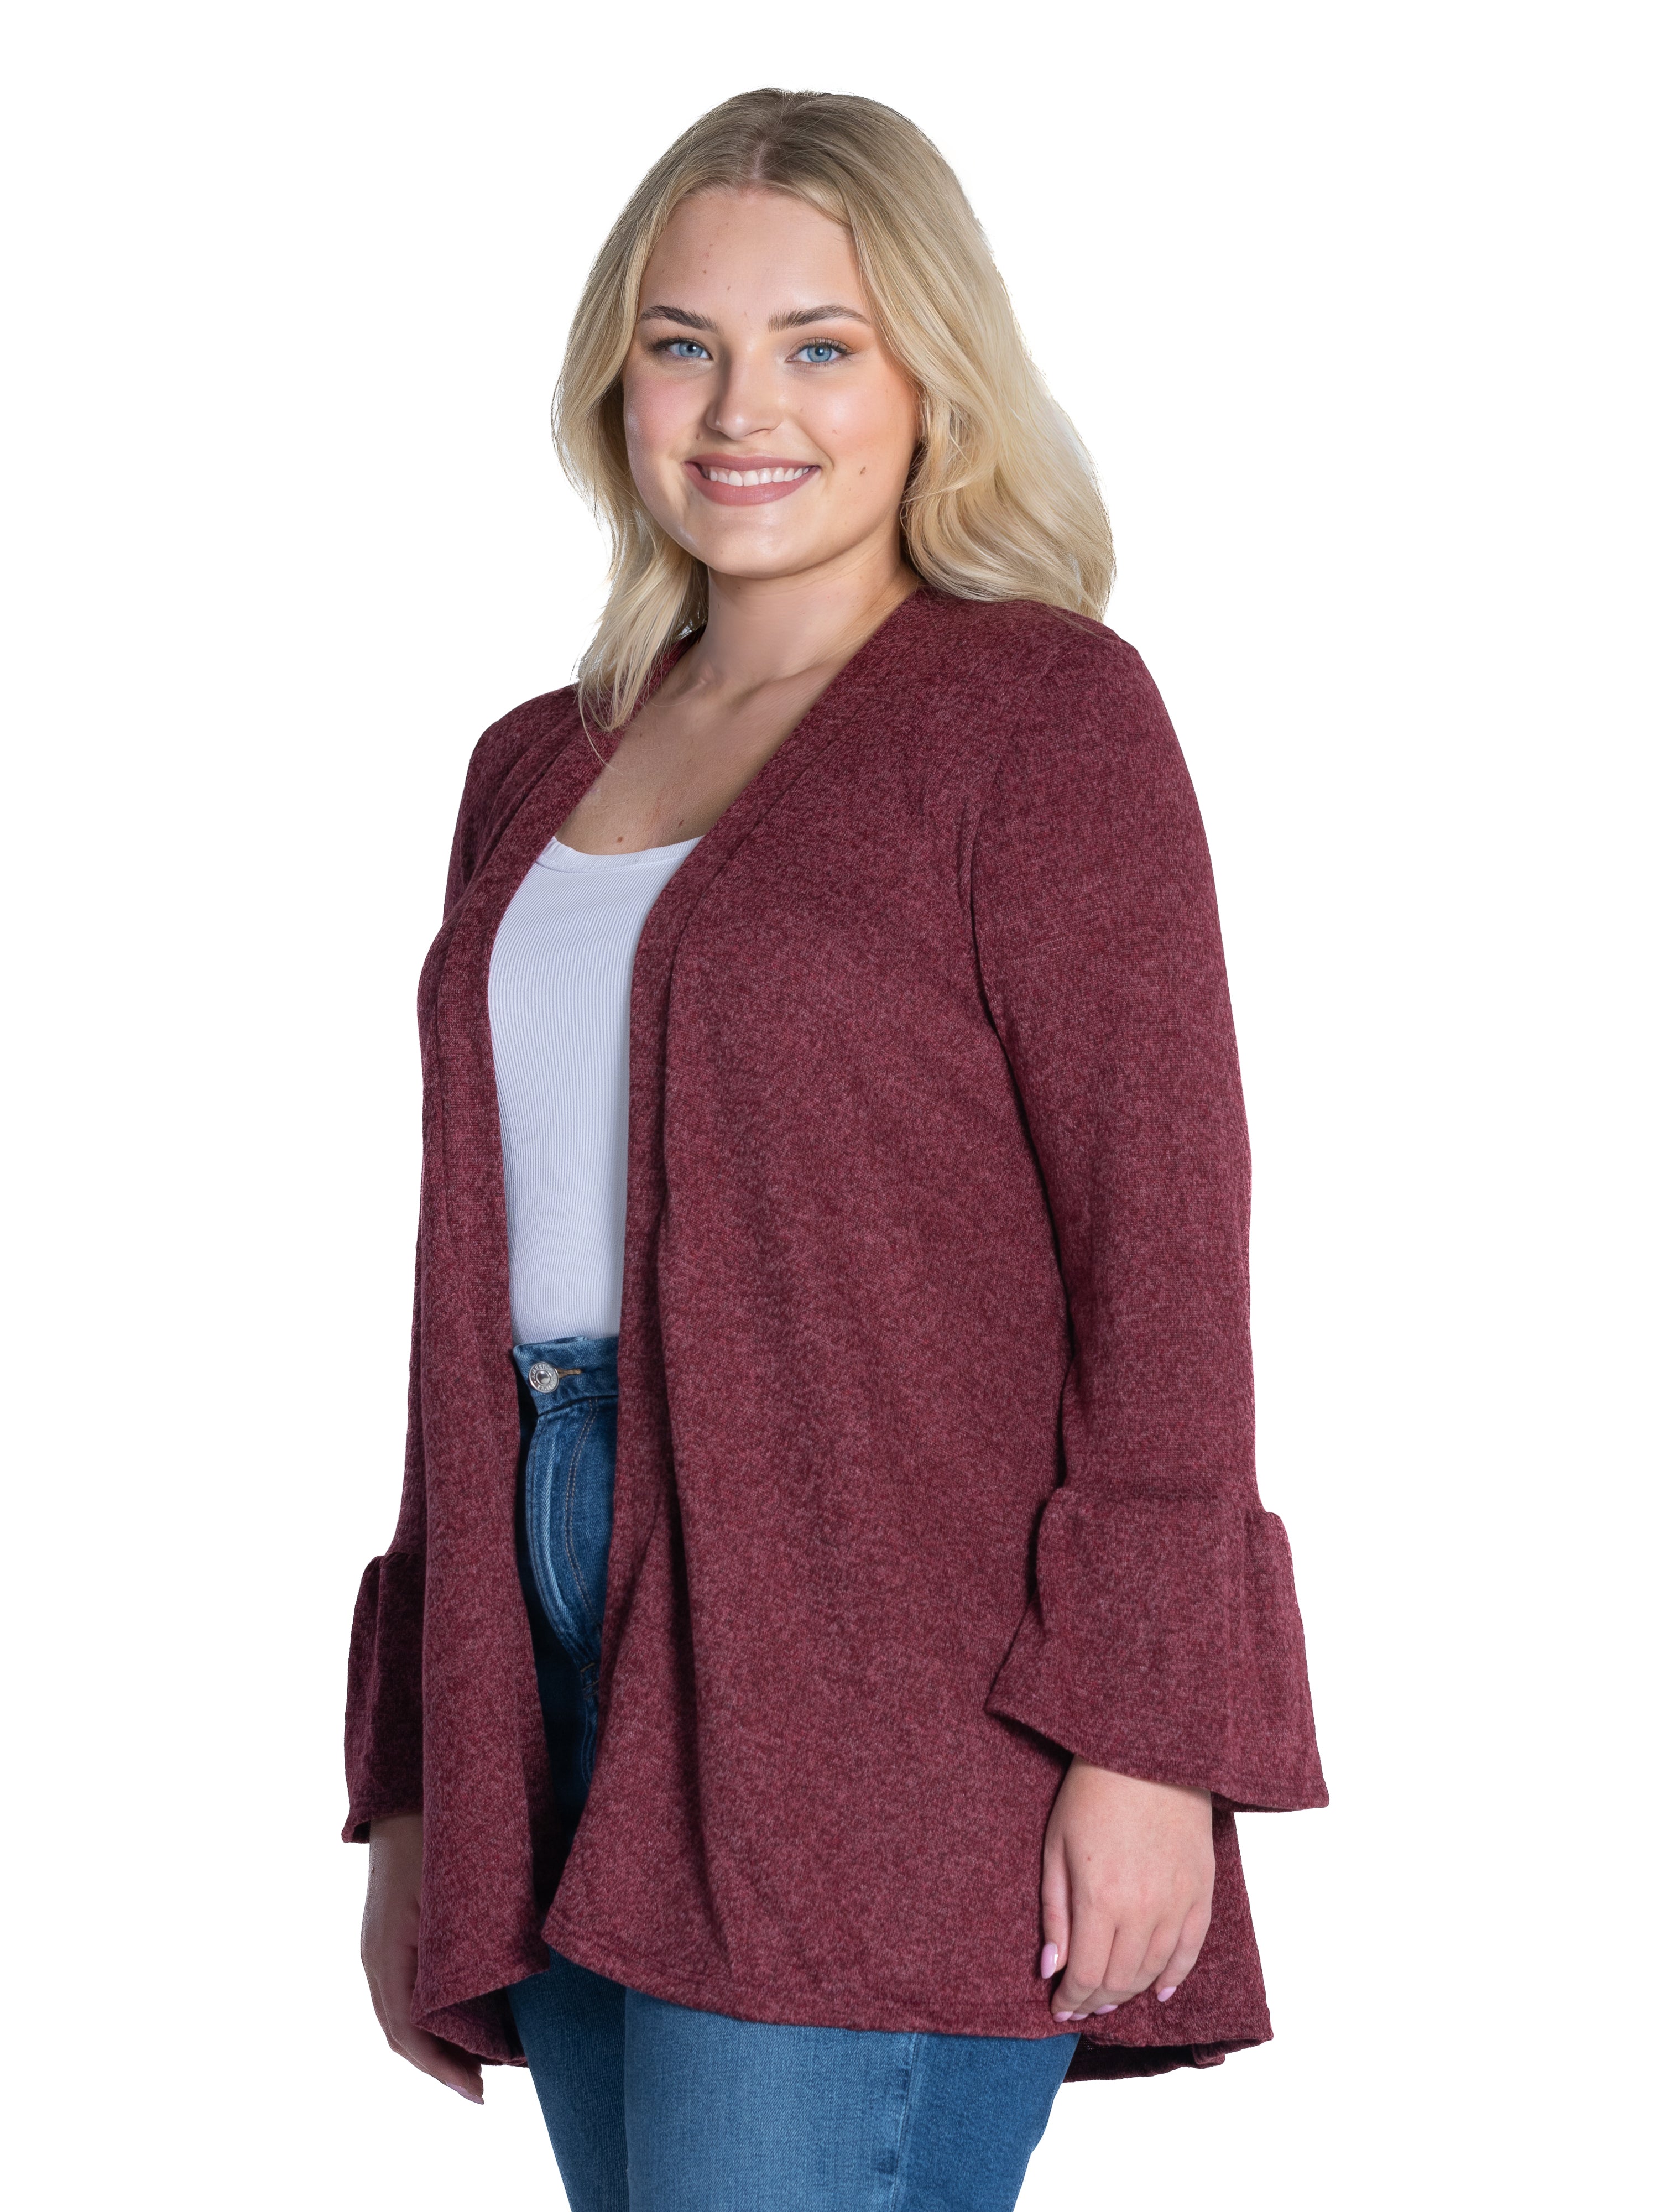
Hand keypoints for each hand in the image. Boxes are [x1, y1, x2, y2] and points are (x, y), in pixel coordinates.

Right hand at [362, 1812, 483, 2101]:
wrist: (407, 1795)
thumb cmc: (438, 1838)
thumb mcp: (459, 1896)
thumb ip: (472, 1945)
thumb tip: (509, 1991)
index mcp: (389, 1954)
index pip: (411, 2035)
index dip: (446, 2069)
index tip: (481, 2094)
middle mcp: (377, 1959)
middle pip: (403, 2035)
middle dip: (444, 2065)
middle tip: (486, 2085)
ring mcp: (377, 1948)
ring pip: (400, 2018)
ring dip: (436, 2045)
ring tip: (482, 2060)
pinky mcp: (387, 1936)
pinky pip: (402, 1992)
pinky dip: (427, 2017)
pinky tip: (459, 2018)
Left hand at [1039, 1759, 1213, 2021]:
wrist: (1148, 1752)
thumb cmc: (1092, 1794)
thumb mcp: (1056, 1847)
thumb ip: (1055, 1913)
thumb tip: (1051, 1969)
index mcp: (1100, 1898)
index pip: (1086, 1974)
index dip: (1071, 1998)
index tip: (1059, 2007)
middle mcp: (1143, 1909)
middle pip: (1120, 1979)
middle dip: (1096, 2000)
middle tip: (1081, 2005)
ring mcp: (1178, 1902)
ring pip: (1154, 1971)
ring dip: (1129, 1991)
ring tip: (1110, 1997)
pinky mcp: (1202, 1891)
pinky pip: (1191, 1950)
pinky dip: (1174, 1976)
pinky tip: (1158, 1990)